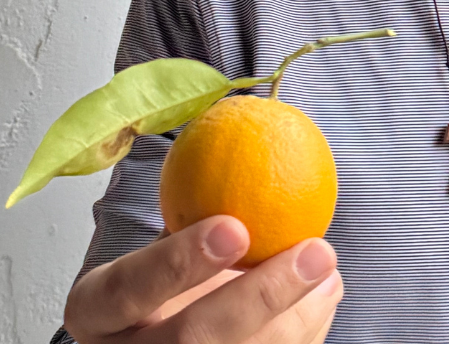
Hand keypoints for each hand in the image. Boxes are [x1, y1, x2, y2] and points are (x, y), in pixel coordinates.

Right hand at [64, 215, 342, 343]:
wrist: (148, 343)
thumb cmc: (158, 283)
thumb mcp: (154, 248)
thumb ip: (189, 213)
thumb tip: (252, 143)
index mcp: (99, 311)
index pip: (127, 289)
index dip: (178, 262)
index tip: (234, 225)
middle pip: (192, 339)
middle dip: (264, 296)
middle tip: (317, 252)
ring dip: (299, 317)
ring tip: (330, 271)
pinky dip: (305, 334)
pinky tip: (326, 295)